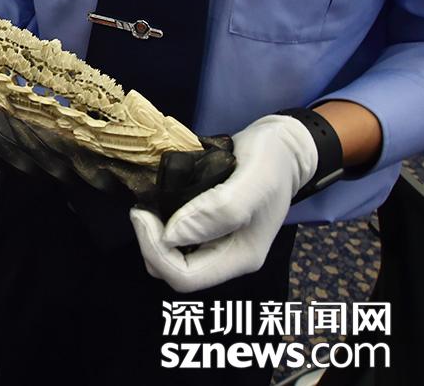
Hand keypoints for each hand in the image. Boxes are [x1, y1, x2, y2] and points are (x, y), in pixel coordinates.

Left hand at [129, 115, 317, 292]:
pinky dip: (160, 221)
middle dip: (150, 243)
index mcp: (240, 257)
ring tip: (148, 203)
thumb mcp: (252, 181)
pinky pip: (175, 235)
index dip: (157, 252)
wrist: (280, 146)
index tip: (143, 215)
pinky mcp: (206, 227)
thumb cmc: (271, 161)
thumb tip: (173, 235)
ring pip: (170, 254)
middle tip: (142, 208)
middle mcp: (226, 256)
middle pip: (173, 269)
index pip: (185, 277)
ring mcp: (216, 242)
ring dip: (152, 232)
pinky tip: (158, 200)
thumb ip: (219, 210)